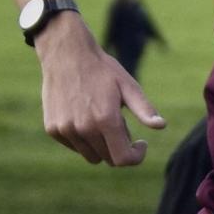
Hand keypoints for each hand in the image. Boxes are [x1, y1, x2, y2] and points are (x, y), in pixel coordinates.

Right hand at [39, 24, 164, 166]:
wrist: (66, 53)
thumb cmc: (102, 69)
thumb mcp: (128, 86)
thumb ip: (145, 109)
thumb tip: (161, 125)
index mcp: (105, 120)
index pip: (123, 159)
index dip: (136, 156)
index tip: (140, 143)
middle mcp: (84, 128)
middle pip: (108, 158)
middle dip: (119, 146)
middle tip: (119, 121)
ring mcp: (65, 130)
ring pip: (91, 156)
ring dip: (101, 145)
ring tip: (100, 118)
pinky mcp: (53, 129)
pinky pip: (75, 146)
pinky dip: (83, 139)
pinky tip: (83, 116)